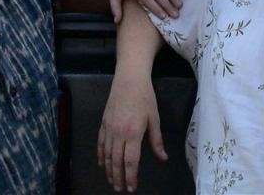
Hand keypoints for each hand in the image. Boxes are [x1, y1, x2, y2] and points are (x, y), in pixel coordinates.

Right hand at [97, 74, 167, 191]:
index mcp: (133, 133)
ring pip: (106, 154)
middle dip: (118, 177)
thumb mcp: (154, 118)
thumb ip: (156, 140)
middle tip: (120, 188)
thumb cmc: (145, 97)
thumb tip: (163, 157)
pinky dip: (100, 155)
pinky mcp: (103, 123)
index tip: (131, 187)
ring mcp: (109, 128)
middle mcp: (118, 134)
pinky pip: (100, 143)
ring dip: (108, 170)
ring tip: (112, 180)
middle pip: (116, 161)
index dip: (131, 176)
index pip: (130, 161)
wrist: (129, 79)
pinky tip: (102, 163)